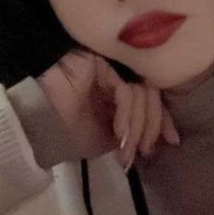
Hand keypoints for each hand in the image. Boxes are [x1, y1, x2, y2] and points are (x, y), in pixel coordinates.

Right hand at [37, 50, 180, 169]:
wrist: (41, 122)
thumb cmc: (69, 132)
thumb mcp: (107, 139)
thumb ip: (131, 131)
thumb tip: (159, 139)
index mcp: (122, 94)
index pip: (152, 100)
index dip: (164, 120)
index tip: (172, 141)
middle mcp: (122, 78)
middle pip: (152, 96)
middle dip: (153, 126)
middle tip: (147, 149)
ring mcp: (114, 69)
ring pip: (143, 94)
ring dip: (138, 126)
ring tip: (127, 146)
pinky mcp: (105, 65)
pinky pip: (126, 92)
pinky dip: (126, 115)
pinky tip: (119, 133)